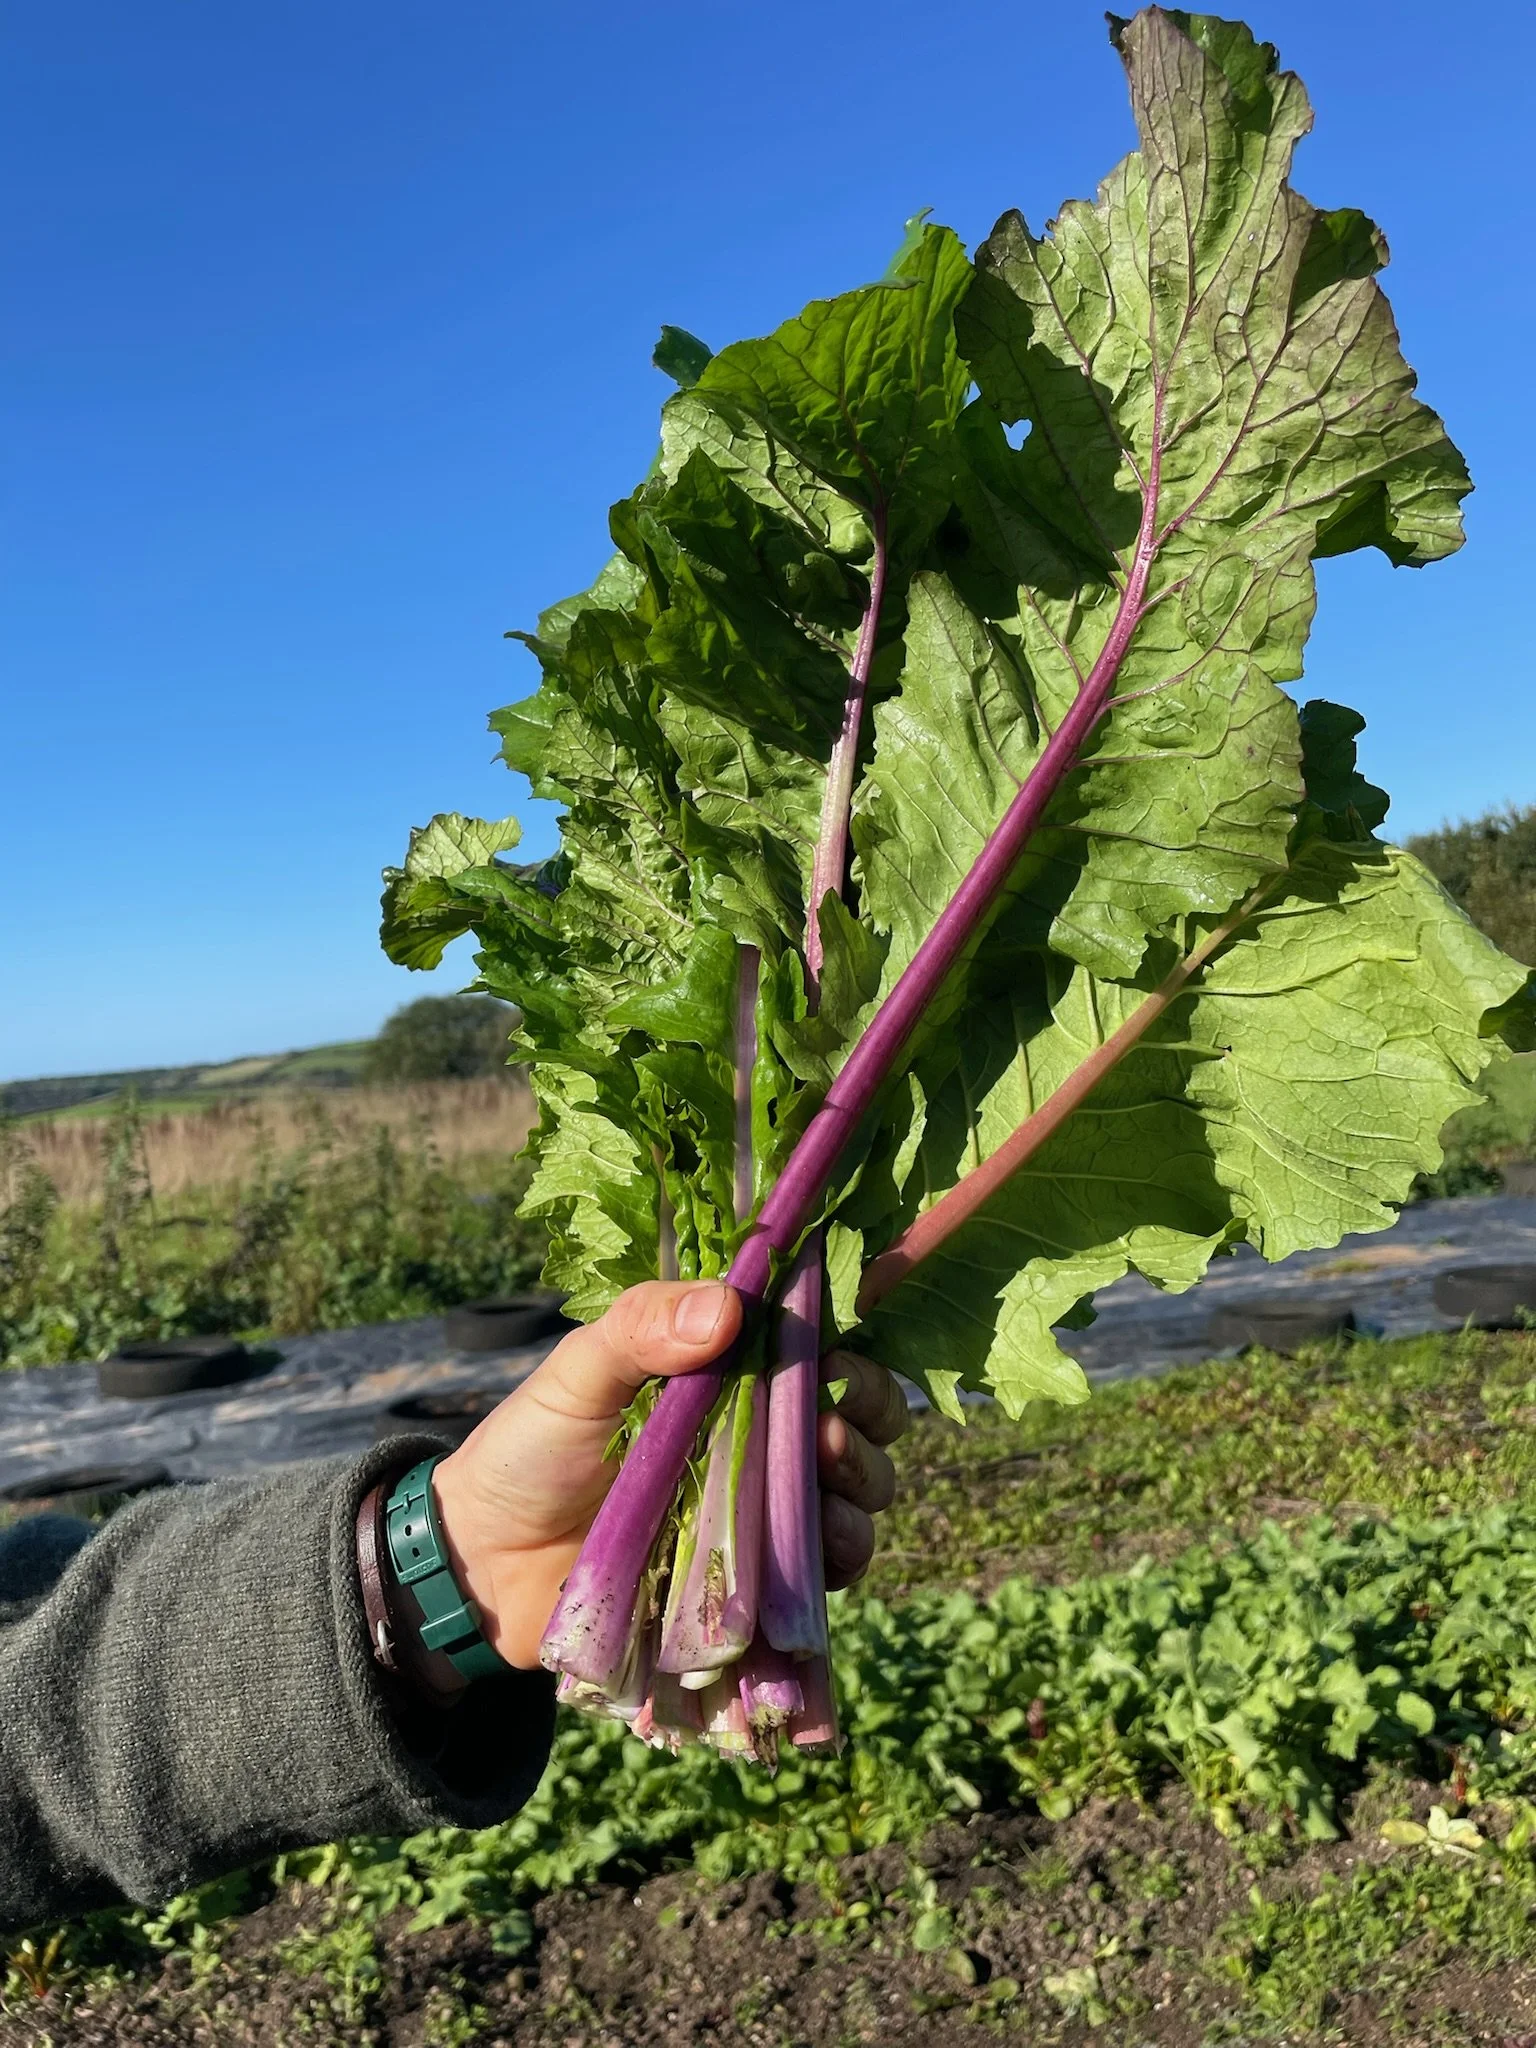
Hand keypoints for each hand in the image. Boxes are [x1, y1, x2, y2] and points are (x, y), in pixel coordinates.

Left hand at [431, 1279, 908, 1669]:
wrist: (485, 1566)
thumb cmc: (531, 1449)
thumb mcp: (577, 1373)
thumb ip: (641, 1328)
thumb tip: (728, 1308)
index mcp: (727, 1369)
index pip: (817, 1338)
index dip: (851, 1333)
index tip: (850, 1339)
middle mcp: (761, 1433)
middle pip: (860, 1412)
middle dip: (868, 1412)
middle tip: (833, 1427)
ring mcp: (763, 1507)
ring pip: (857, 1488)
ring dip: (861, 1483)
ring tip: (825, 1484)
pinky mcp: (756, 1580)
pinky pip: (826, 1568)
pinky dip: (839, 1555)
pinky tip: (819, 1550)